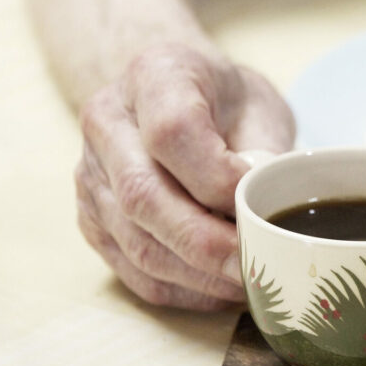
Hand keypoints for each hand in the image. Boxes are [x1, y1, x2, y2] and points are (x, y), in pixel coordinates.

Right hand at [75, 43, 293, 309]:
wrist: (173, 95)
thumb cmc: (227, 102)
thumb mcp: (260, 106)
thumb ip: (267, 153)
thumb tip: (274, 216)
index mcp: (153, 75)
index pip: (171, 131)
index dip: (216, 177)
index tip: (258, 199)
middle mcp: (107, 122)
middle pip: (143, 196)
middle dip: (208, 243)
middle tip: (260, 266)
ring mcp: (90, 174)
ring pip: (136, 241)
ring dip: (198, 275)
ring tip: (249, 284)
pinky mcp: (92, 220)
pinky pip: (133, 269)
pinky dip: (183, 290)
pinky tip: (222, 290)